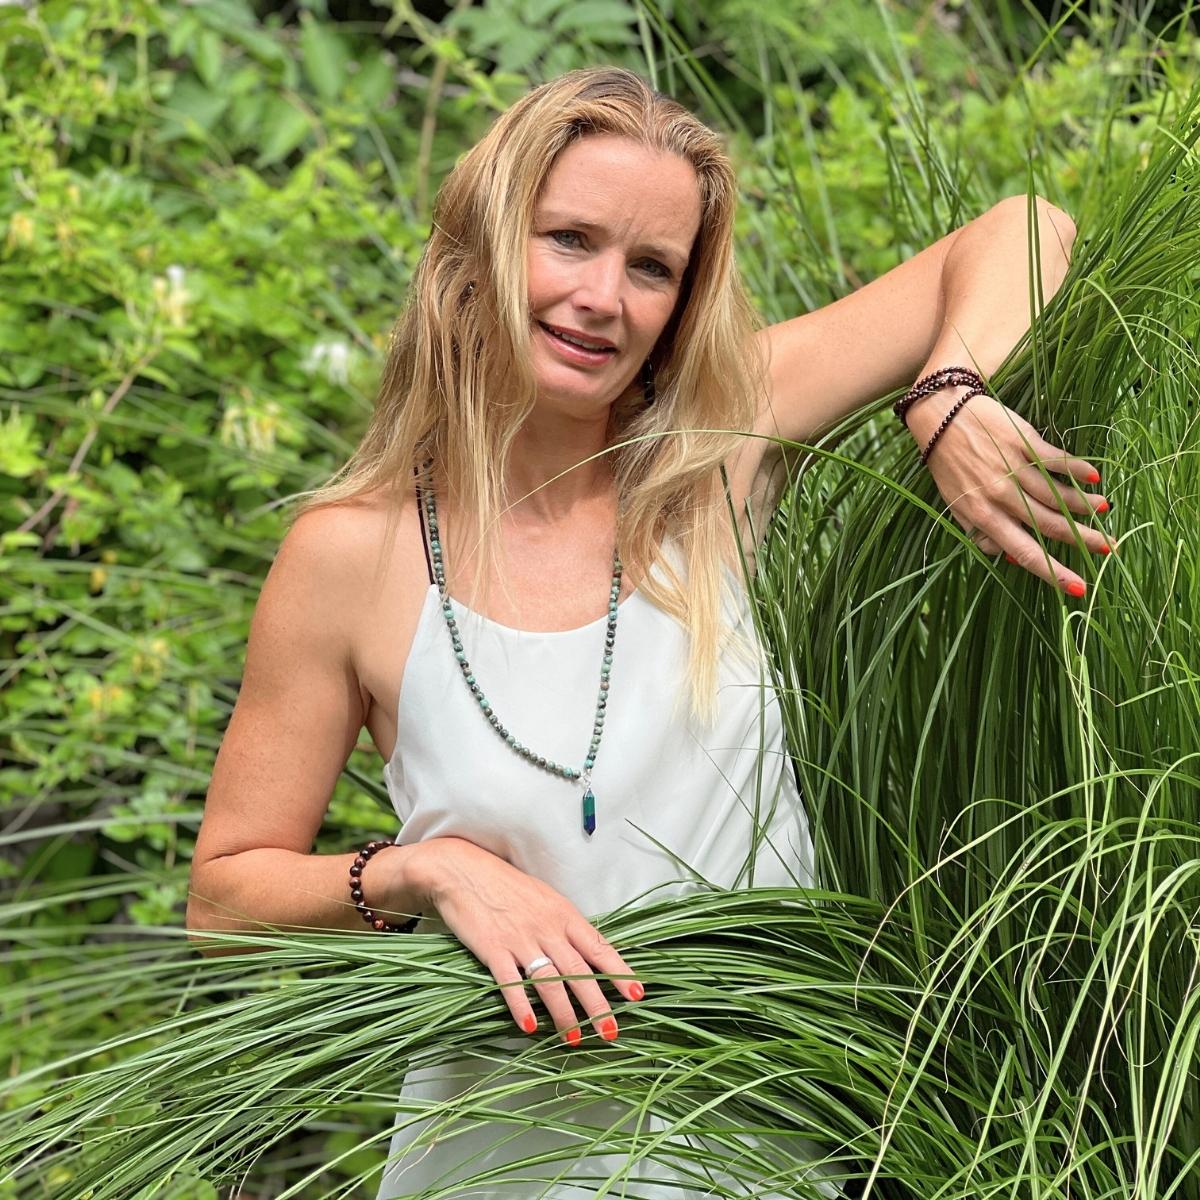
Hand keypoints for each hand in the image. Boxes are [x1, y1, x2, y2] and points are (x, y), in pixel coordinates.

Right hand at [411, 836, 643, 1043]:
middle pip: (577, 970)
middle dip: (596, 1004)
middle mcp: (546, 928)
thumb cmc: (507, 886)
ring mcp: (519, 939)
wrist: (464, 871)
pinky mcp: (492, 949)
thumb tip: (588, 952)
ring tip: (572, 1037)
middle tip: (610, 1031)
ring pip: (548, 981)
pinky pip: (510, 982)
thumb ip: (565, 925)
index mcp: (563, 914)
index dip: (619, 972)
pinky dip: (520, 1005)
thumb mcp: (545, 899)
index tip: (637, 994)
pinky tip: (529, 1026)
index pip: (598, 946)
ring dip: (562, 1012)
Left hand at [908, 386, 1115, 595]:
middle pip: (1050, 524)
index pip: (1024, 551)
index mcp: (982, 516)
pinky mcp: (1023, 442)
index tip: (1078, 588)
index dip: (1052, 572)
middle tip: (1110, 549)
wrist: (940, 417)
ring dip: (1085, 505)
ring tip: (1104, 510)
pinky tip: (1094, 477)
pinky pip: (1056, 461)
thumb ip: (980, 533)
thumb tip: (1009, 558)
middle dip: (1083, 539)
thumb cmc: (949, 465)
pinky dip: (1077, 469)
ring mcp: (1013, 468)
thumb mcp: (955, 506)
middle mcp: (1000, 495)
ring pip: (1058, 494)